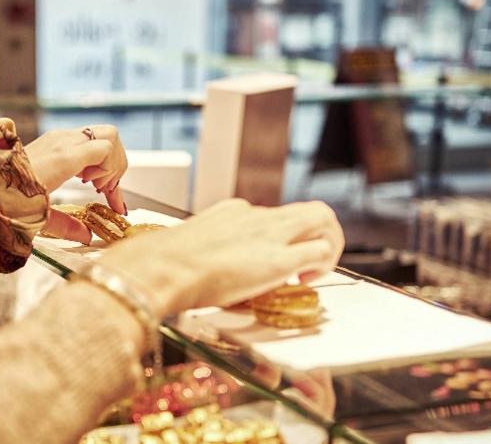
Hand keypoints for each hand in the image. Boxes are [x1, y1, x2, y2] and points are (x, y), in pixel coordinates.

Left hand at [25, 125, 127, 242]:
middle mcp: (62, 141)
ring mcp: (56, 138)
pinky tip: (81, 176)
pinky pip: (83, 141)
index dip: (113, 171)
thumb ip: (68, 225)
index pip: (106, 148)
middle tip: (101, 187)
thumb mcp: (41, 218)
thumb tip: (87, 236)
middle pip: (108, 136)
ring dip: (103, 158)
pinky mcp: (51, 140)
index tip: (104, 193)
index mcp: (63, 158)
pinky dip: (90, 156)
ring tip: (91, 183)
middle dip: (114, 161)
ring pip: (97, 135)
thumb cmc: (7, 200)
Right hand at [96, 198, 344, 315]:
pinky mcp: (280, 259)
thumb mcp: (185, 248)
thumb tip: (188, 269)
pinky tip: (308, 281)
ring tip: (316, 271)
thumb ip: (198, 252)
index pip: (270, 215)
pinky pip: (320, 251)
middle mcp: (257, 216)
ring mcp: (271, 234)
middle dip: (320, 233)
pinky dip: (324, 263)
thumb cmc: (162, 264)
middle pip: (308, 210)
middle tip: (311, 264)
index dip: (281, 236)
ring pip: (322, 218)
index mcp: (233, 212)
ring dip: (329, 244)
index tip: (273, 258)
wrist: (161, 268)